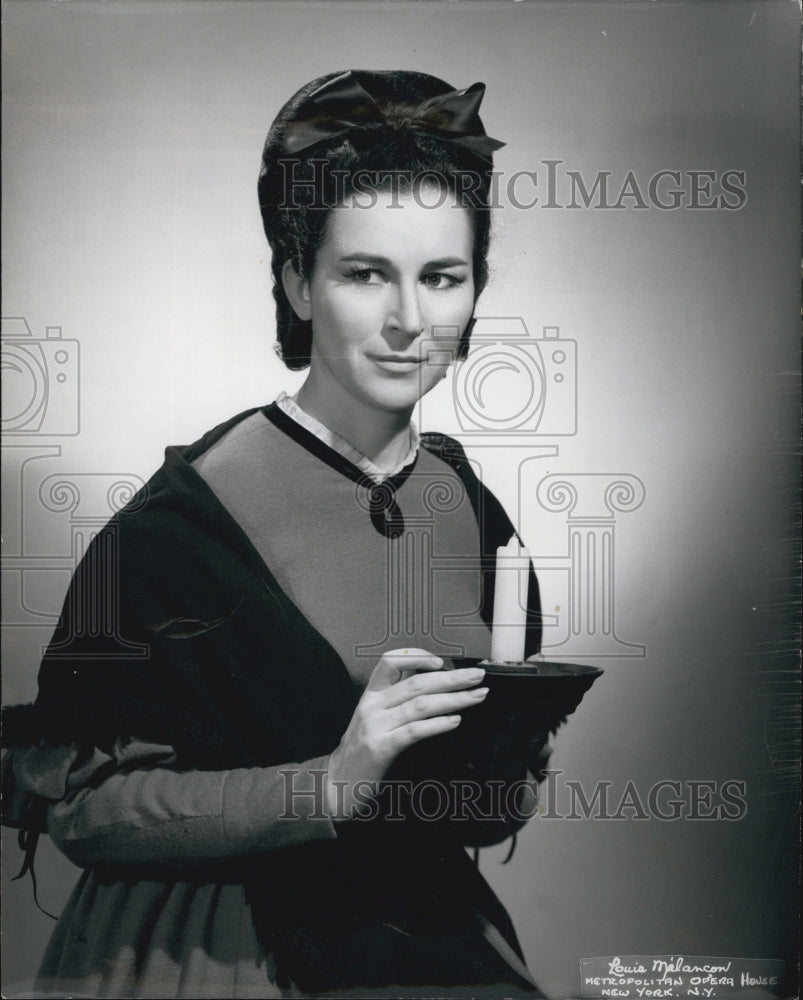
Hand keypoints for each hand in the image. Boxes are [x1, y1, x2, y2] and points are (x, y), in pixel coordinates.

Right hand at [326, 648, 487, 819]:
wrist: (336, 783)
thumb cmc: (362, 751)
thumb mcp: (374, 718)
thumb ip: (397, 702)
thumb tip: (436, 687)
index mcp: (371, 694)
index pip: (390, 660)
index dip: (417, 655)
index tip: (442, 661)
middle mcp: (372, 705)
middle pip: (416, 682)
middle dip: (452, 677)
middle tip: (477, 676)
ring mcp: (375, 726)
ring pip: (420, 704)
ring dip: (454, 699)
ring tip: (477, 697)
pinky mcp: (380, 748)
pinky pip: (414, 731)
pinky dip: (438, 724)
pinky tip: (455, 721)